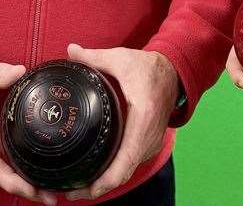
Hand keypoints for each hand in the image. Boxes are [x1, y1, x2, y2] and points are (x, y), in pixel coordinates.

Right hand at [0, 58, 55, 203]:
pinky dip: (21, 172)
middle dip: (23, 189)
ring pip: (3, 172)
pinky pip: (6, 162)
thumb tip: (20, 72)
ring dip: (25, 185)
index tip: (29, 188)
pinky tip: (40, 177)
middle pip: (0, 175)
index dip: (9, 179)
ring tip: (50, 194)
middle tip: (50, 198)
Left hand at [64, 44, 178, 200]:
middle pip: (123, 173)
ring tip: (75, 188)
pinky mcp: (146, 144)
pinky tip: (93, 175)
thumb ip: (94, 57)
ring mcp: (149, 144)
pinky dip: (112, 174)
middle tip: (69, 193)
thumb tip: (70, 50)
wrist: (174, 73)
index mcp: (142, 118)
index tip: (83, 189)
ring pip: (126, 172)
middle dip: (97, 188)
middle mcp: (148, 138)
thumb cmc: (148, 68)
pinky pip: (128, 165)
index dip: (105, 180)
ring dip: (104, 183)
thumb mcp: (121, 59)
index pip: (125, 160)